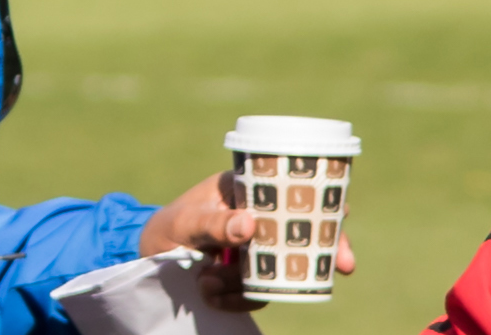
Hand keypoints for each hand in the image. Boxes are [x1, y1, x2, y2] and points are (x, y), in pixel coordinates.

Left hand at [138, 171, 355, 311]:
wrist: (147, 256)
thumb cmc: (168, 225)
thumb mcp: (185, 222)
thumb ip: (213, 223)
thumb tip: (249, 225)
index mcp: (242, 192)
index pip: (288, 191)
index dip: (321, 202)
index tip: (342, 215)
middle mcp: (254, 219)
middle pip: (300, 233)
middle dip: (321, 251)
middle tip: (343, 267)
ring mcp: (254, 250)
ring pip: (280, 269)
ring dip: (252, 285)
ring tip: (209, 283)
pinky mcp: (247, 276)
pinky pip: (260, 292)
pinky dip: (239, 299)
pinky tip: (210, 293)